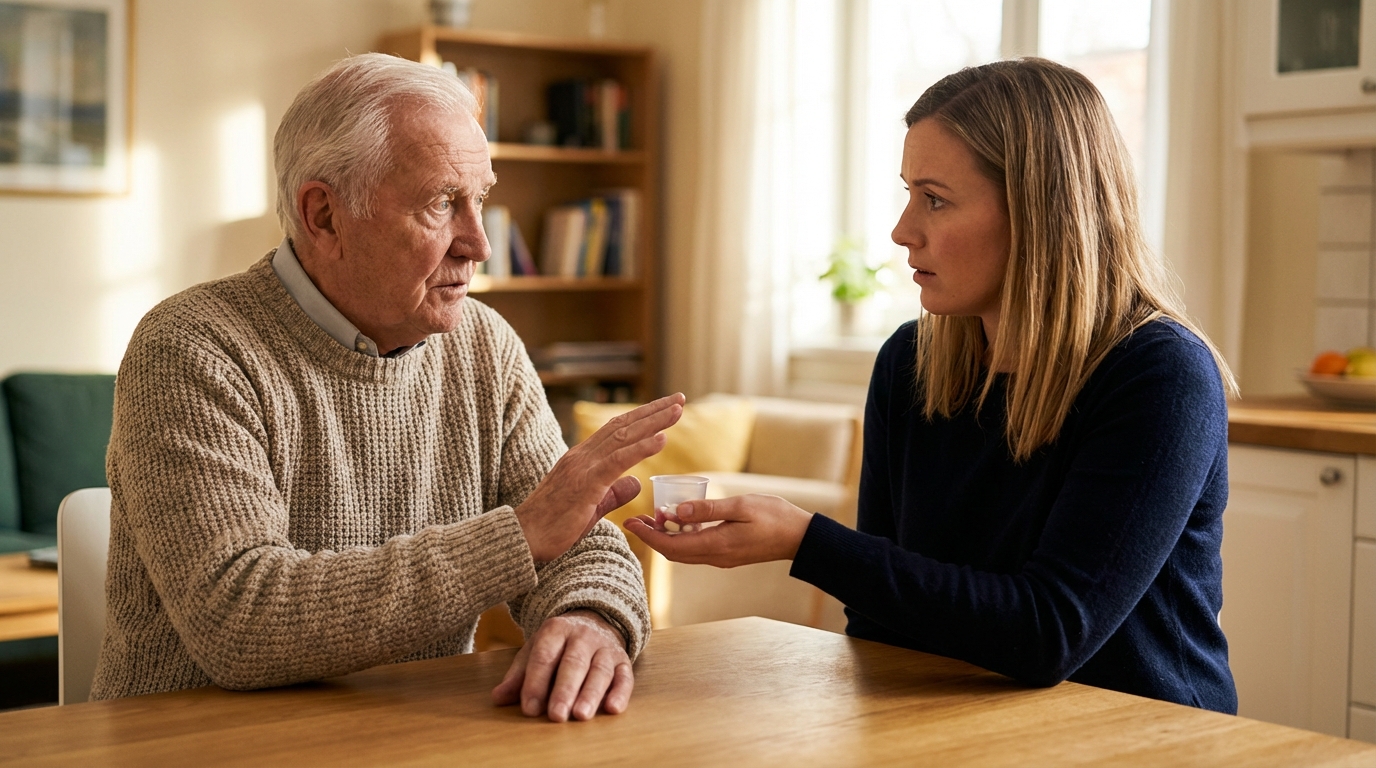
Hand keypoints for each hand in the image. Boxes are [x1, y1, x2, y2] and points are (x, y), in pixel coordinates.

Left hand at [491, 609, 633, 721]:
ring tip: (581, 716)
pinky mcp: (623, 661)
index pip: (544, 656)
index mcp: (556, 630)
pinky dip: (621, 693)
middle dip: (564, 691)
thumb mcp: (535, 651)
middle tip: (556, 715)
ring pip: (599, 671)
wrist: (595, 621)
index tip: (529, 709)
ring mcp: (605, 647)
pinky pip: (625, 676)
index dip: (536, 683)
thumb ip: (518, 675)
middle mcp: (583, 636)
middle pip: (573, 663)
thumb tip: (498, 698)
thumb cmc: (558, 645)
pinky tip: (612, 708)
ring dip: (591, 694)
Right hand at [516, 393, 683, 562]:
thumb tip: (637, 482)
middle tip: (679, 399)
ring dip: (653, 422)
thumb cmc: (553, 526)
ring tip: (677, 410)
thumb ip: (614, 493)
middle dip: (653, 410)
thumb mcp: (592, 507)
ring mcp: (583, 467)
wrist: (523, 539)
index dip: (642, 418)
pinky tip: (662, 439)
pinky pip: (618, 461)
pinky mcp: (586, 483)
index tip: (665, 409)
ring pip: (624, 436)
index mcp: (582, 459)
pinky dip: (642, 447)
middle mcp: (582, 456)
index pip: (616, 430)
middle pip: (623, 426)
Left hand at [624, 494, 813, 567]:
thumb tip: (675, 510)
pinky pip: (696, 549)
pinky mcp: (728, 554)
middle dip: (651, 537)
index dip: (647, 536)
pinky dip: (682, 537)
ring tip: (653, 517)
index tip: (629, 522)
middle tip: (635, 519)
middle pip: (672, 552)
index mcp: (715, 545)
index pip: (670, 545)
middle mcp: (714, 557)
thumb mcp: (741, 506)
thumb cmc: (775, 517)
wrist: (800, 537)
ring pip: (683, 552)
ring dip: (666, 537)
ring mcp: (721, 558)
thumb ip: (708, 509)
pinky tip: (681, 520)